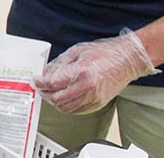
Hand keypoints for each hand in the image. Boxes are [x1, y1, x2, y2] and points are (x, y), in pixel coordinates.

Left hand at [33, 29, 157, 113]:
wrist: (127, 60)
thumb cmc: (105, 53)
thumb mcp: (77, 51)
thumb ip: (60, 64)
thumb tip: (45, 73)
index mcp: (82, 71)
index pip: (53, 83)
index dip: (40, 83)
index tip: (36, 80)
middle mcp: (88, 87)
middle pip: (57, 99)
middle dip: (45, 94)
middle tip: (40, 88)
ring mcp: (94, 97)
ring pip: (66, 108)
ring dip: (55, 102)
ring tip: (51, 93)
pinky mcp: (99, 103)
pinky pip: (77, 110)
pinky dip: (67, 106)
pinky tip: (64, 97)